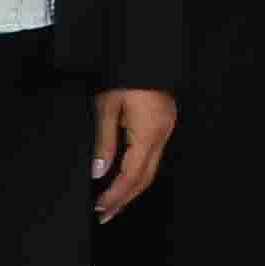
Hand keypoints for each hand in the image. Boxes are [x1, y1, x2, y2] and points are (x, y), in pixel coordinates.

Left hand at [93, 86, 177, 217]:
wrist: (145, 50)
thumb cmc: (125, 74)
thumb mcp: (107, 107)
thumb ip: (104, 142)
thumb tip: (99, 171)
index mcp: (148, 134)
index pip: (131, 175)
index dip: (115, 194)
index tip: (100, 208)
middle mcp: (161, 136)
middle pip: (145, 178)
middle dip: (125, 198)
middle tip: (105, 215)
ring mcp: (165, 130)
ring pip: (151, 169)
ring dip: (131, 188)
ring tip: (113, 202)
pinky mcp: (164, 123)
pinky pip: (153, 156)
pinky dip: (138, 172)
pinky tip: (125, 177)